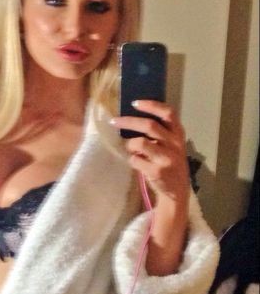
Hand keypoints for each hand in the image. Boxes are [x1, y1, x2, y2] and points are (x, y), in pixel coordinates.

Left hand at [111, 100, 189, 273]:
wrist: (177, 191)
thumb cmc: (170, 163)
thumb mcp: (172, 145)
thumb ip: (159, 132)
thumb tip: (133, 116)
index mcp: (179, 135)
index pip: (168, 113)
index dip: (151, 106)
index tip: (135, 103)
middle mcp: (175, 145)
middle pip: (149, 126)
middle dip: (129, 122)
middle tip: (115, 121)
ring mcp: (166, 159)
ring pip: (140, 143)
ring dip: (129, 144)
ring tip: (129, 148)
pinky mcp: (156, 172)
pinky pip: (135, 160)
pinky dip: (132, 160)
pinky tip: (136, 162)